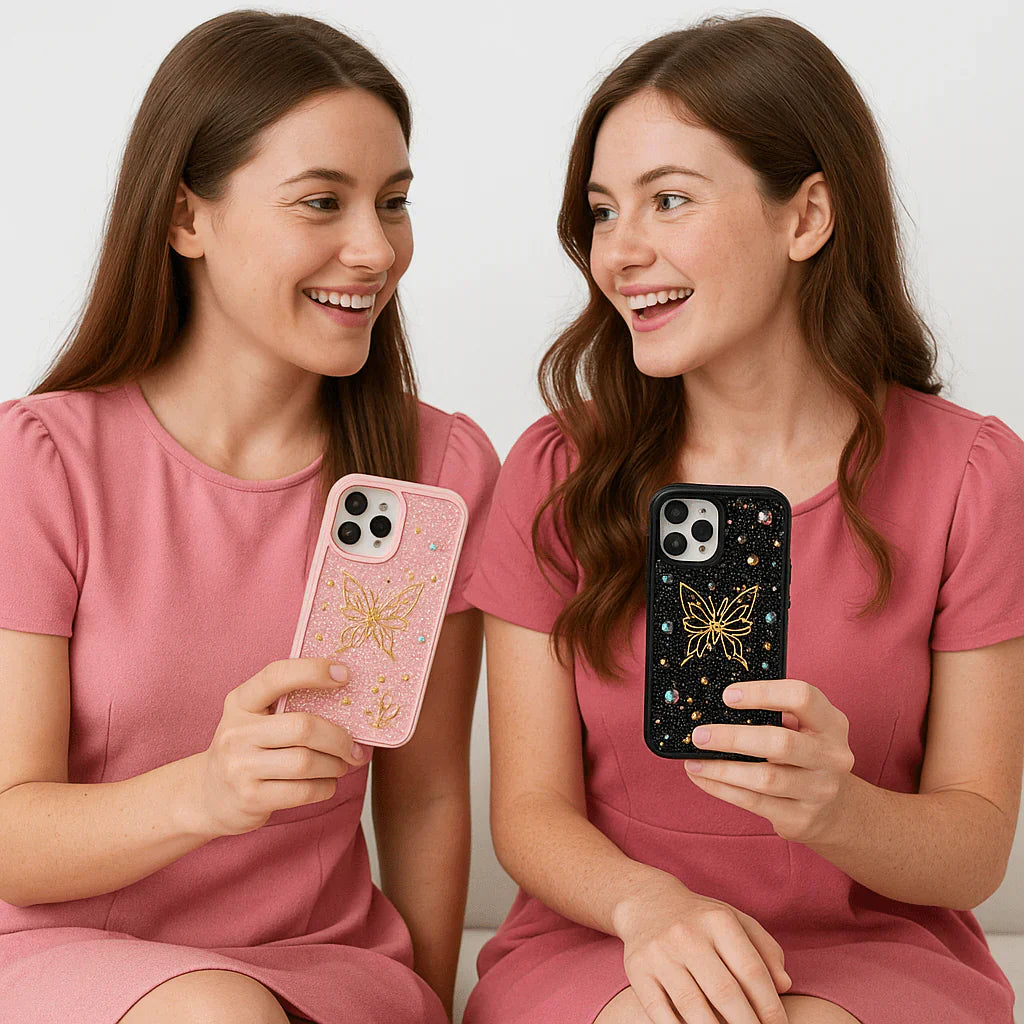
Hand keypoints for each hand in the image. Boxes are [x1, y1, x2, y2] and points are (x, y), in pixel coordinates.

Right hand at [194, 658, 368, 837]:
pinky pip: (303, 791)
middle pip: (303, 727)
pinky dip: (325, 787)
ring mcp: (240, 767)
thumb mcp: (255, 719)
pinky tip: (325, 783)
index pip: (276, 676)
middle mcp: (236, 731)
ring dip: (335, 765)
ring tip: (341, 765)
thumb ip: (289, 706)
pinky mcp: (250, 798)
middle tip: (354, 747)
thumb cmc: (247, 750)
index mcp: (240, 702)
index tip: (345, 674)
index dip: (313, 671)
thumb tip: (350, 702)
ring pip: (306, 762)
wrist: (207, 796)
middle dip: (339, 738)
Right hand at [614, 870, 790, 1023]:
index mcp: (717, 920)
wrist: (646, 901)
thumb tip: (783, 985)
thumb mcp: (735, 920)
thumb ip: (765, 949)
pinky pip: (662, 1013)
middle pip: (725, 993)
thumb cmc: (700, 919)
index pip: (751, 970)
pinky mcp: (638, 971)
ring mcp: (659, 953)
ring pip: (693, 1008)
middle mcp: (687, 934)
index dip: (770, 1007)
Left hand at [684, 679, 854, 843]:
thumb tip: (715, 709)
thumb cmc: (807, 756)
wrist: (837, 810)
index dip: (763, 693)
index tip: (727, 696)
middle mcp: (831, 757)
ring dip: (721, 769)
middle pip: (780, 743)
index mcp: (831, 724)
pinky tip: (702, 776)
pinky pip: (753, 802)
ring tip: (693, 760)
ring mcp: (819, 791)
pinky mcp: (801, 819)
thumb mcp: (804, 729)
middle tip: (700, 735)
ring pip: (764, 779)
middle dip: (733, 738)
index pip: (802, 697)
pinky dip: (721, 788)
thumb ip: (774, 715)